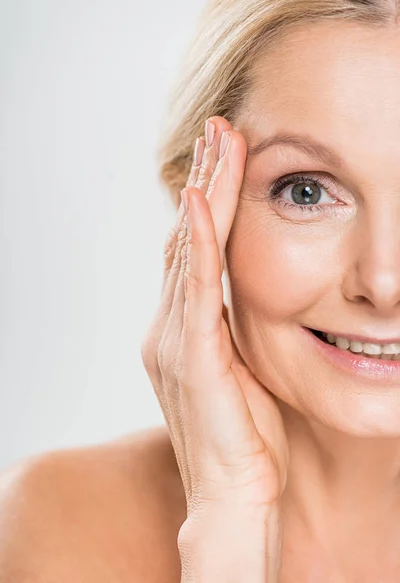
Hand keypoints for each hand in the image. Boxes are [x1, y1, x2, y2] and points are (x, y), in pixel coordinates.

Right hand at [141, 116, 288, 511]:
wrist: (232, 497)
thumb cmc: (244, 438)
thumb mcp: (239, 370)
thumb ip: (231, 331)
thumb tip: (242, 300)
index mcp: (183, 331)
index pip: (192, 252)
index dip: (208, 203)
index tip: (224, 158)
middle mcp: (168, 328)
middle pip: (186, 239)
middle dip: (205, 181)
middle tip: (219, 128)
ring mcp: (173, 341)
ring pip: (188, 252)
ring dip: (205, 195)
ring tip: (218, 144)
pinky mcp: (190, 359)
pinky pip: (193, 290)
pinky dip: (195, 244)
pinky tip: (201, 203)